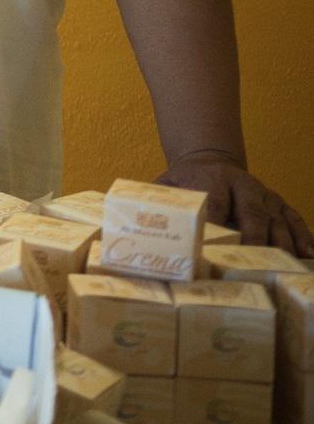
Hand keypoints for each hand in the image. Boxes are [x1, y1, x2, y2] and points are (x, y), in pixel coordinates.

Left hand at [160, 150, 313, 255]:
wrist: (209, 158)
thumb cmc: (184, 182)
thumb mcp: (166, 185)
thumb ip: (155, 202)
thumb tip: (128, 220)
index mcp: (211, 180)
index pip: (215, 205)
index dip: (217, 226)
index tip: (215, 248)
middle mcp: (242, 185)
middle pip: (252, 213)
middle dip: (255, 238)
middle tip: (256, 262)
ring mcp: (264, 194)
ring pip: (278, 218)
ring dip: (284, 242)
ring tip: (288, 265)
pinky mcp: (278, 202)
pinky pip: (294, 218)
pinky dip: (303, 235)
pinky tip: (309, 254)